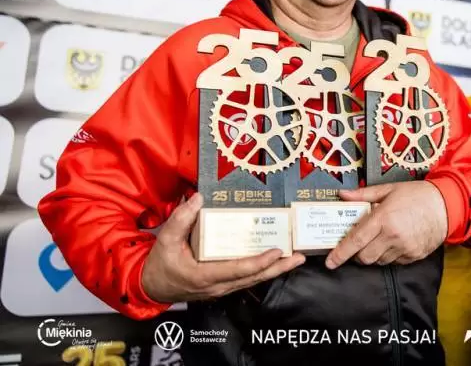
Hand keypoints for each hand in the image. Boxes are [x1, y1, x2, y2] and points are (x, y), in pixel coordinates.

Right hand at [141, 193, 304, 303]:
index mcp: (205, 275)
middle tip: (300, 256)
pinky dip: (264, 270)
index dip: (260, 262)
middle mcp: (219, 285)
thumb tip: (197, 199)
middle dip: (279, 267)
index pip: (239, 270)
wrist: (153, 287)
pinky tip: (276, 261)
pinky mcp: (225, 285)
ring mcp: (223, 287)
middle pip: (254, 277)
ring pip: (254, 280)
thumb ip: (181, 219)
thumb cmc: (161, 265)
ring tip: (296, 257)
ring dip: (276, 269)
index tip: (277, 251)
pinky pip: (248, 279)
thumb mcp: (166, 240)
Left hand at [325, 181, 446, 268]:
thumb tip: (343, 195)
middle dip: (357, 255)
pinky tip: (392, 243)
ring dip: (373, 255)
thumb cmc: (418, 195)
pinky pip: (393, 262)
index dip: (340, 253)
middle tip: (358, 245)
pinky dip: (388, 256)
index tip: (330, 262)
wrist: (447, 205)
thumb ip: (364, 194)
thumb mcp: (389, 189)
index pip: (356, 240)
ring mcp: (404, 248)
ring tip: (378, 240)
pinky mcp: (414, 256)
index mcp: (384, 218)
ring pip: (379, 262)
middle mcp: (393, 236)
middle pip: (365, 257)